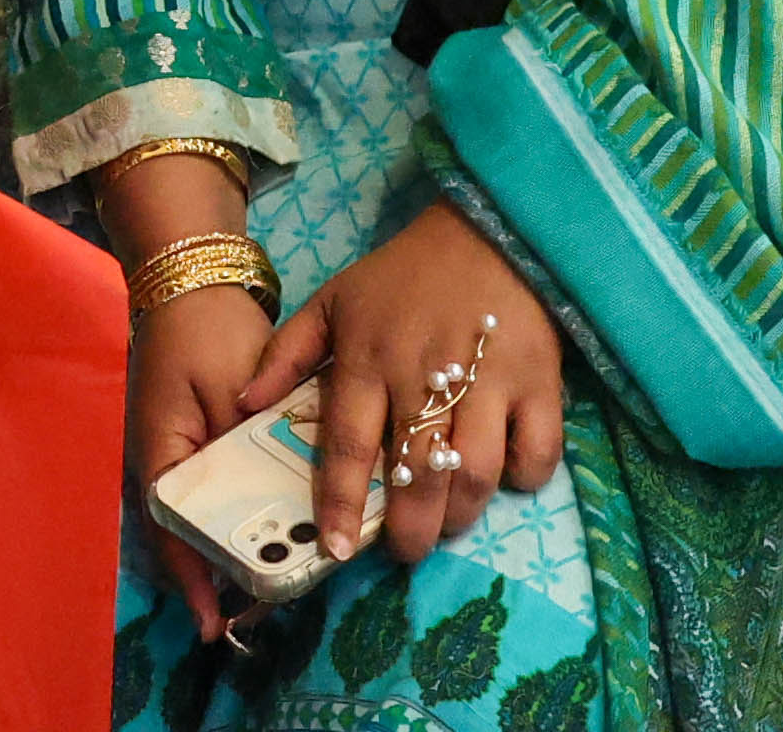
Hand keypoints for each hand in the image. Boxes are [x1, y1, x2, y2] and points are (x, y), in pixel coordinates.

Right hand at [129, 277, 281, 643]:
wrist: (195, 279)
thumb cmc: (209, 331)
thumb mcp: (234, 388)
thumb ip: (251, 444)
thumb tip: (280, 504)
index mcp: (160, 450)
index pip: (170, 526)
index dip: (192, 577)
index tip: (215, 622)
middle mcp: (161, 460)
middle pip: (183, 532)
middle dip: (217, 575)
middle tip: (255, 617)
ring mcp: (177, 452)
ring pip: (199, 516)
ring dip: (230, 549)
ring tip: (269, 587)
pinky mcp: (199, 442)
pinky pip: (217, 491)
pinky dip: (242, 515)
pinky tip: (276, 530)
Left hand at [243, 205, 560, 569]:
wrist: (485, 231)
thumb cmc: (402, 276)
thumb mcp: (333, 301)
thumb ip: (286, 355)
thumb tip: (243, 404)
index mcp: (367, 358)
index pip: (347, 444)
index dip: (340, 503)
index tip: (335, 550)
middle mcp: (424, 374)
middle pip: (417, 473)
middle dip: (410, 529)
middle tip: (405, 551)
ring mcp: (487, 380)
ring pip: (475, 473)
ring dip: (461, 514)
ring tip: (447, 524)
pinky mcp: (539, 381)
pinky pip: (536, 451)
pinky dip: (523, 476)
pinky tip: (503, 477)